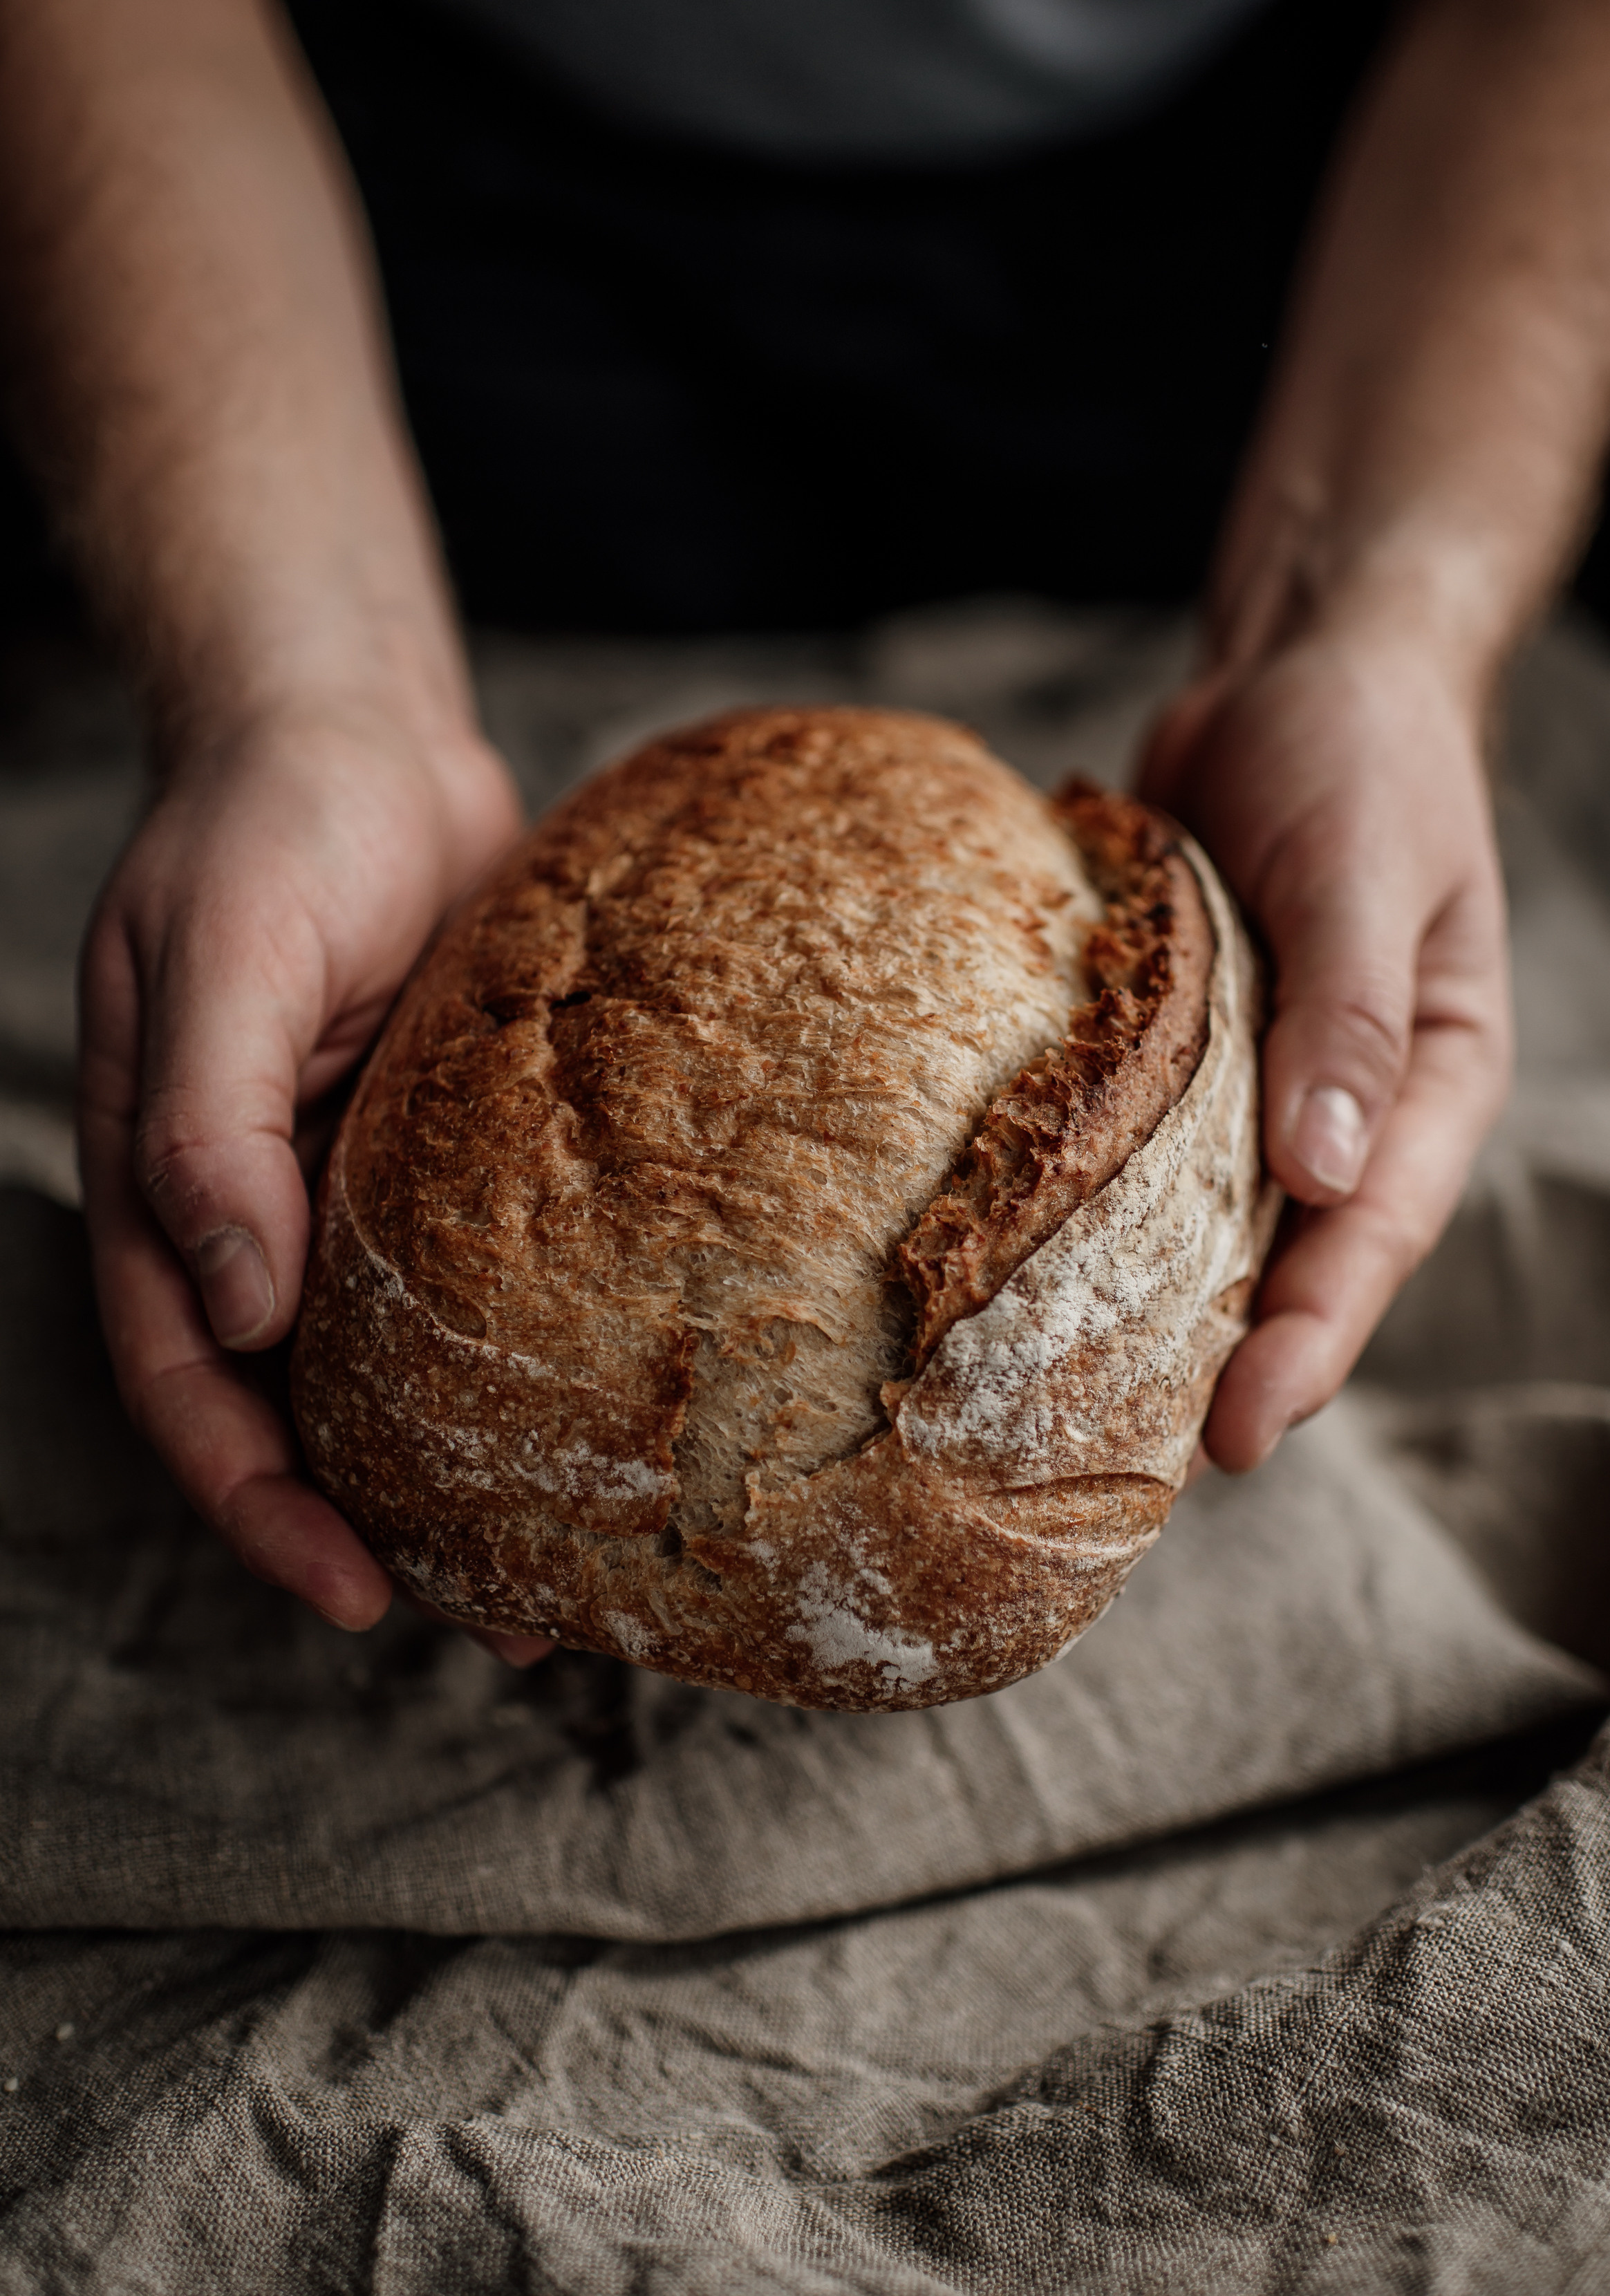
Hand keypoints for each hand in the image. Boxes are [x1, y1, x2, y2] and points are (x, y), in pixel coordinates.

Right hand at [78, 696, 552, 1661]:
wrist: (368, 737)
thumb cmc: (272, 824)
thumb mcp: (223, 956)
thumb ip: (209, 1124)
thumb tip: (239, 1298)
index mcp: (172, 1192)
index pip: (197, 1388)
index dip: (260, 1504)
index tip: (349, 1594)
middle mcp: (265, 1215)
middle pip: (306, 1409)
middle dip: (380, 1528)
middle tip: (496, 1622)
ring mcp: (363, 1193)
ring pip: (404, 1367)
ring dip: (470, 1470)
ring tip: (569, 1573)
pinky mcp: (458, 1162)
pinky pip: (488, 1283)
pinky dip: (531, 1360)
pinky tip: (616, 1414)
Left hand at [1141, 619, 1511, 1469]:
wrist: (1297, 674)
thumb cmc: (1362, 758)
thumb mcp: (1369, 871)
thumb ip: (1345, 1015)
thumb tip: (1320, 1176)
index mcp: (1426, 1085)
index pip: (1369, 1244)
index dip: (1309, 1346)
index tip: (1238, 1438)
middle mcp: (1343, 1109)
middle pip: (1285, 1265)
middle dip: (1218, 1369)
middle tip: (1122, 1471)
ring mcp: (1258, 1087)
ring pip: (1206, 1227)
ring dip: (1145, 1312)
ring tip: (1056, 1411)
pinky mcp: (1181, 1055)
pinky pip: (1140, 1151)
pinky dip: (1092, 1209)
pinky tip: (1018, 1267)